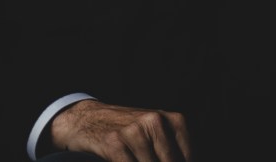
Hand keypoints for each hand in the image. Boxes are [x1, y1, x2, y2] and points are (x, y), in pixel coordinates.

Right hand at [49, 99, 191, 161]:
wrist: (86, 119)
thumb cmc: (126, 131)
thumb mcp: (154, 132)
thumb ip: (171, 151)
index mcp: (172, 120)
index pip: (189, 158)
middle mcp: (155, 122)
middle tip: (146, 160)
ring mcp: (135, 132)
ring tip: (135, 160)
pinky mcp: (116, 143)